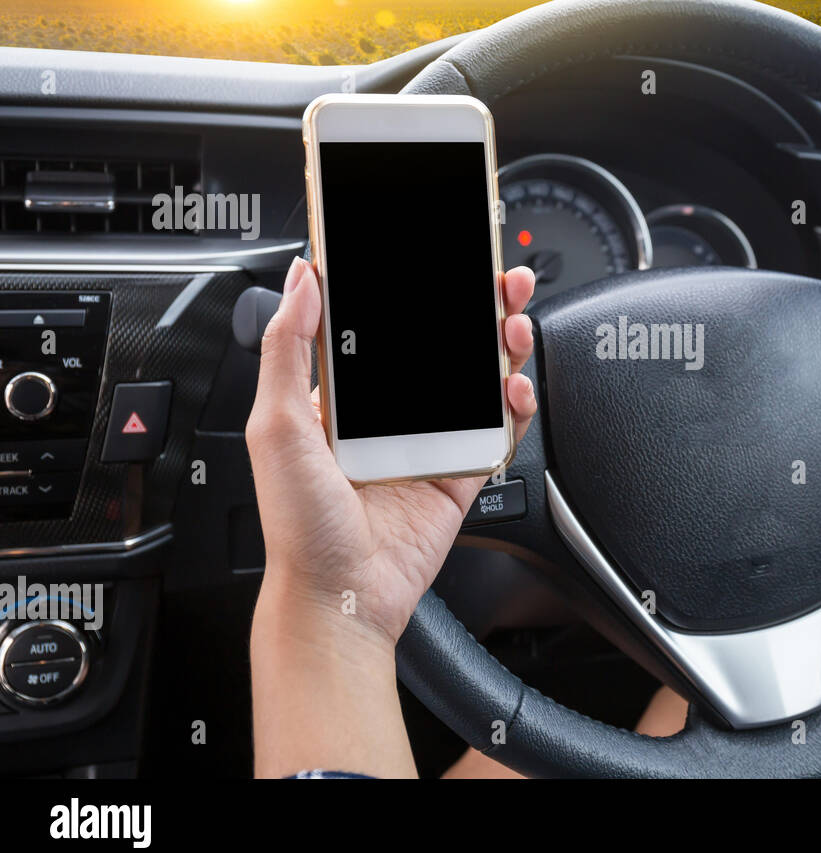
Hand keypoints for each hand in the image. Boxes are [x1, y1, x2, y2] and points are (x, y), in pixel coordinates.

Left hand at [246, 256, 537, 647]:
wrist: (341, 596)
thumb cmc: (299, 525)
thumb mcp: (275, 425)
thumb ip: (288, 348)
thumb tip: (302, 278)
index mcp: (341, 396)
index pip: (383, 324)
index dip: (412, 287)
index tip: (434, 257)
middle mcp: (387, 414)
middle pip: (440, 343)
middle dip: (472, 305)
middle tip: (494, 277)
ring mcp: (427, 442)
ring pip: (474, 378)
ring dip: (499, 343)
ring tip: (512, 321)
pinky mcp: (459, 473)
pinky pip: (496, 430)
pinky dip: (512, 404)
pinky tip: (512, 385)